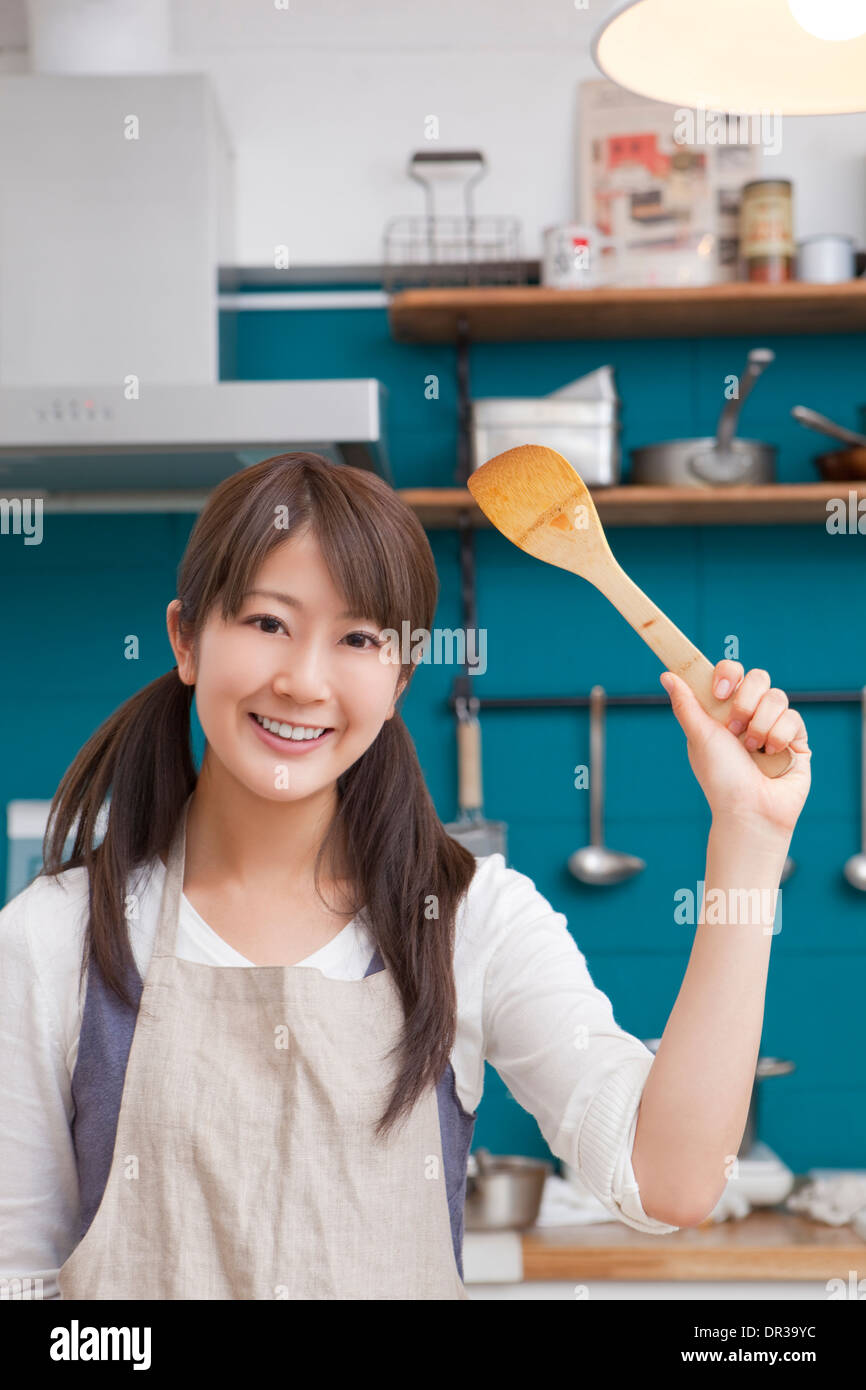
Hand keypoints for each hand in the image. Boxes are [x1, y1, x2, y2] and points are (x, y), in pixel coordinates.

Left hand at [659, 661, 810, 837]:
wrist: (749, 809)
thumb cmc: (720, 777)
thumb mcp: (699, 736)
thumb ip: (685, 704)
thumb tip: (667, 675)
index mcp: (725, 711)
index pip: (732, 672)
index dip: (728, 674)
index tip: (719, 692)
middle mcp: (751, 714)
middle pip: (758, 677)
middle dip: (745, 702)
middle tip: (734, 730)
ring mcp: (775, 725)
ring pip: (777, 696)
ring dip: (760, 724)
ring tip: (752, 749)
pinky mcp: (797, 740)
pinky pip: (793, 718)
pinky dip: (778, 737)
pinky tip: (770, 755)